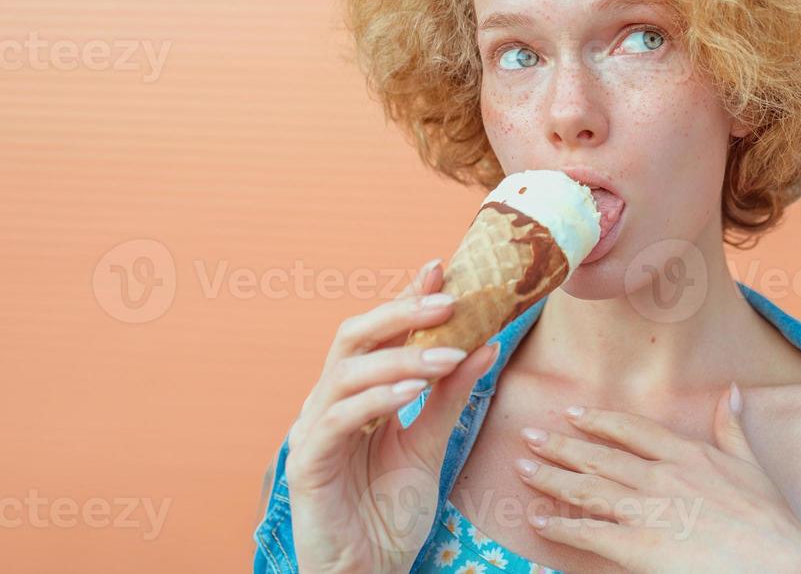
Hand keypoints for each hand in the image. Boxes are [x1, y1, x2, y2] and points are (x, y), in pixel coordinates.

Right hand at [283, 259, 499, 573]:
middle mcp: (329, 403)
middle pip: (354, 337)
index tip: (440, 266)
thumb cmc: (390, 512)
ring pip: (348, 371)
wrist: (369, 573)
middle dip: (400, 312)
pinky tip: (412, 391)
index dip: (405, 298)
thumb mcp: (430, 445)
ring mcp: (313, 431)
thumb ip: (450, 396)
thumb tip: (485, 344)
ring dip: (401, 357)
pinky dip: (376, 399)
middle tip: (448, 299)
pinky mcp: (306, 464)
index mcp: (356, 395)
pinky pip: (337, 419)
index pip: (379, 334)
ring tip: (448, 353)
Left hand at [510, 384, 800, 573]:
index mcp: (687, 453)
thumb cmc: (770, 520)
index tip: (573, 412)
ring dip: (551, 478)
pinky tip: (539, 519)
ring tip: (522, 467)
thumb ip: (732, 428)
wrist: (777, 562)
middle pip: (599, 456)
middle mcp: (661, 475)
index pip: (632, 429)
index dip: (599, 421)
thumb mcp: (752, 465)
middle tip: (529, 435)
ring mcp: (647, 510)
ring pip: (587, 489)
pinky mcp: (638, 547)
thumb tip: (731, 390)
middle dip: (560, 445)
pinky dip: (561, 526)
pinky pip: (590, 533)